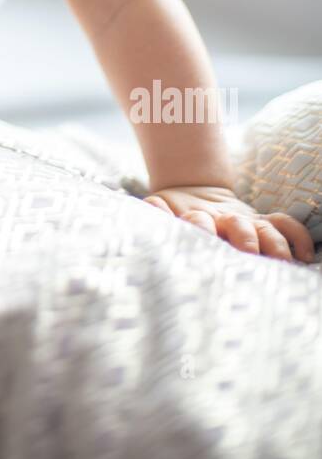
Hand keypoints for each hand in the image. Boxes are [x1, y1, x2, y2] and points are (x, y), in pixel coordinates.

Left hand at [143, 185, 314, 263]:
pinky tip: (305, 256)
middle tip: (246, 255)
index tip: (198, 236)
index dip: (198, 227)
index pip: (200, 221)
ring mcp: (247, 222)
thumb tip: (153, 206)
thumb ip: (157, 211)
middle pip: (240, 226)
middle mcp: (226, 221)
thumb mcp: (160, 208)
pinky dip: (298, 236)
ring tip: (283, 264)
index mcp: (198, 218)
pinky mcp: (262, 224)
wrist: (190, 194)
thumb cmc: (174, 214)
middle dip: (244, 239)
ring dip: (275, 244)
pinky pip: (286, 224)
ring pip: (267, 228)